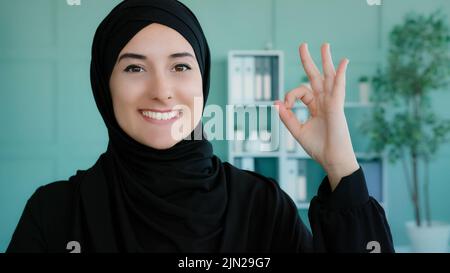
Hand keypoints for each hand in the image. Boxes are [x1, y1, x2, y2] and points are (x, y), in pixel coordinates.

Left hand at [274, 43, 358, 190]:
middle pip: (316, 77)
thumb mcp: (298, 131)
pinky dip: (341, 74)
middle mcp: (324, 102)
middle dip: (309, 61)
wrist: (332, 159)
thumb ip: (287, 117)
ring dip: (326, 61)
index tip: (285, 106)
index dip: (290, 96)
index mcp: (316, 107)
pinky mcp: (337, 107)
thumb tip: (275, 102)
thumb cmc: (318, 147)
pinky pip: (338, 88)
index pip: (301, 92)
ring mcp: (332, 103)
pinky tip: (344, 62)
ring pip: (329, 77)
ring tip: (324, 45)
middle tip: (303, 45)